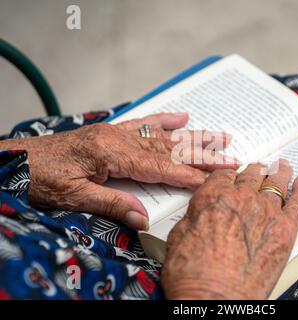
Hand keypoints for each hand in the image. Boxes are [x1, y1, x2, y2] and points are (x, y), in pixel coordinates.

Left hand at [3, 112, 238, 229]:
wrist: (16, 160)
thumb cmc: (41, 179)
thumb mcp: (73, 197)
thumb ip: (111, 204)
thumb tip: (143, 218)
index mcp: (111, 153)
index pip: (160, 167)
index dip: (189, 175)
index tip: (214, 179)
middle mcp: (119, 138)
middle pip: (169, 149)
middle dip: (202, 155)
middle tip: (230, 157)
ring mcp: (117, 132)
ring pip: (162, 136)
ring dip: (193, 138)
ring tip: (220, 136)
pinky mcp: (112, 132)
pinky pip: (143, 123)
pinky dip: (164, 119)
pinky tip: (183, 117)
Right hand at [162, 159, 297, 298]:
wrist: (215, 298)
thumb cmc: (192, 274)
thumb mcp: (178, 235)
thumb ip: (195, 215)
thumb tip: (201, 211)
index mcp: (214, 196)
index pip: (225, 174)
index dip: (229, 175)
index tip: (233, 178)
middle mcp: (241, 198)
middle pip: (252, 174)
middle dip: (254, 171)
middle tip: (258, 171)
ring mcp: (266, 211)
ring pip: (276, 182)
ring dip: (280, 172)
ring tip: (283, 167)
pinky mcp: (285, 229)